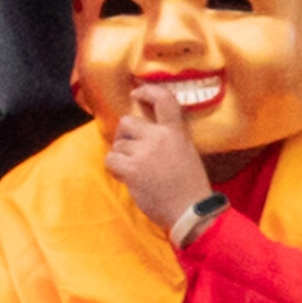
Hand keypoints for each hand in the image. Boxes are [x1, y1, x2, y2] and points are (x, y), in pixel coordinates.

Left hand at [103, 88, 213, 222]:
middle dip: (124, 134)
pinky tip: (125, 176)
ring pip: (118, 144)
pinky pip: (111, 159)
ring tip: (134, 170)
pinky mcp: (132, 169)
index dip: (147, 91)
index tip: (136, 93)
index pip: (164, 100)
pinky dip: (114, 168)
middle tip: (130, 148)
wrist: (190, 211)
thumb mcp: (186, 152)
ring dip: (121, 156)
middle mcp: (159, 137)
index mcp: (176, 132)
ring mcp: (144, 153)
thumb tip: (145, 131)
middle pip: (127, 122)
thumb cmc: (189, 185)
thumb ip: (168, 138)